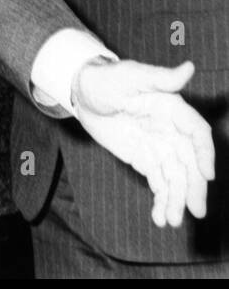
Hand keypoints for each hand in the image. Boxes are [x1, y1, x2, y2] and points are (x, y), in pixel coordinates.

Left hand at [73, 59, 215, 227]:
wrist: (82, 93)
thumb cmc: (106, 79)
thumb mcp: (128, 76)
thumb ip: (158, 77)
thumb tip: (188, 68)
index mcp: (173, 110)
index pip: (197, 134)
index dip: (205, 154)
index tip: (207, 175)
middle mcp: (172, 131)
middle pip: (190, 163)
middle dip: (194, 187)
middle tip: (195, 211)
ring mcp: (160, 148)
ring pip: (176, 178)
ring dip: (177, 200)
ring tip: (171, 221)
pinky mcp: (146, 160)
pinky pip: (160, 183)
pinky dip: (162, 200)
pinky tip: (160, 217)